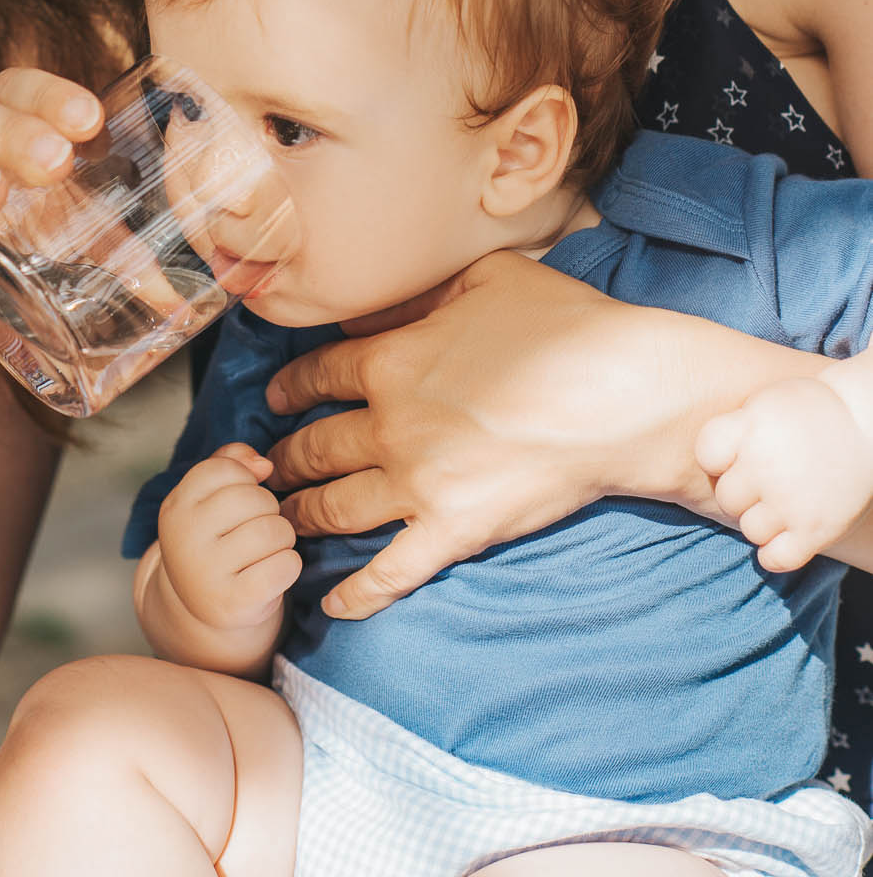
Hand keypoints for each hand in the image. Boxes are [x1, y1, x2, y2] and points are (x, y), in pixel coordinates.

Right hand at [157, 443, 300, 631]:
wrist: (204, 609)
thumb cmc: (216, 541)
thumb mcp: (210, 498)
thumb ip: (231, 462)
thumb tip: (264, 464)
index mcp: (176, 507)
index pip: (226, 468)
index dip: (246, 480)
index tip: (240, 501)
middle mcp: (185, 539)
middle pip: (254, 498)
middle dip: (269, 509)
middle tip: (259, 527)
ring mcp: (207, 574)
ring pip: (274, 530)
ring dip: (283, 537)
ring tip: (267, 549)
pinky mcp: (235, 603)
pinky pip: (286, 565)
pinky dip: (289, 565)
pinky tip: (273, 572)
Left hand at [262, 250, 826, 618]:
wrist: (620, 395)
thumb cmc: (560, 325)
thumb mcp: (480, 280)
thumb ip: (416, 294)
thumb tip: (371, 307)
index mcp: (391, 360)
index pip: (316, 374)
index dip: (289, 385)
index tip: (274, 397)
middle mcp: (390, 426)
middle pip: (313, 448)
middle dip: (282, 460)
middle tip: (264, 469)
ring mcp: (417, 485)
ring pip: (334, 508)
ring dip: (300, 517)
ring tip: (282, 522)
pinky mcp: (452, 532)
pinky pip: (390, 573)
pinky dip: (356, 594)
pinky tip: (333, 605)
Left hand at [696, 370, 872, 570]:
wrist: (869, 422)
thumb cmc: (810, 410)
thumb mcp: (765, 402)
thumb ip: (735, 428)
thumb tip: (706, 464)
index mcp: (751, 427)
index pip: (706, 454)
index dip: (719, 456)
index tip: (737, 453)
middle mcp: (766, 466)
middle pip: (727, 497)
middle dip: (742, 491)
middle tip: (766, 480)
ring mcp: (791, 502)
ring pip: (749, 529)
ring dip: (761, 520)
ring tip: (779, 504)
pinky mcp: (816, 531)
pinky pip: (776, 558)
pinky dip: (774, 553)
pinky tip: (783, 535)